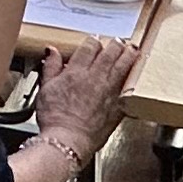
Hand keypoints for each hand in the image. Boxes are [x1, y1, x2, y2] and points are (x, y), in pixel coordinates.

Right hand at [31, 38, 134, 152]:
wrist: (68, 141)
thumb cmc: (55, 119)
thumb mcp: (45, 89)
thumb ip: (50, 67)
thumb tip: (52, 52)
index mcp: (76, 72)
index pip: (89, 47)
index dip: (94, 41)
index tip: (95, 41)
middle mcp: (95, 78)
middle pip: (110, 53)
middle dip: (115, 44)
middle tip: (118, 41)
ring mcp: (109, 91)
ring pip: (123, 66)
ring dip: (129, 55)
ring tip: (132, 50)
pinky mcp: (118, 105)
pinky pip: (129, 87)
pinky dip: (134, 78)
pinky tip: (137, 74)